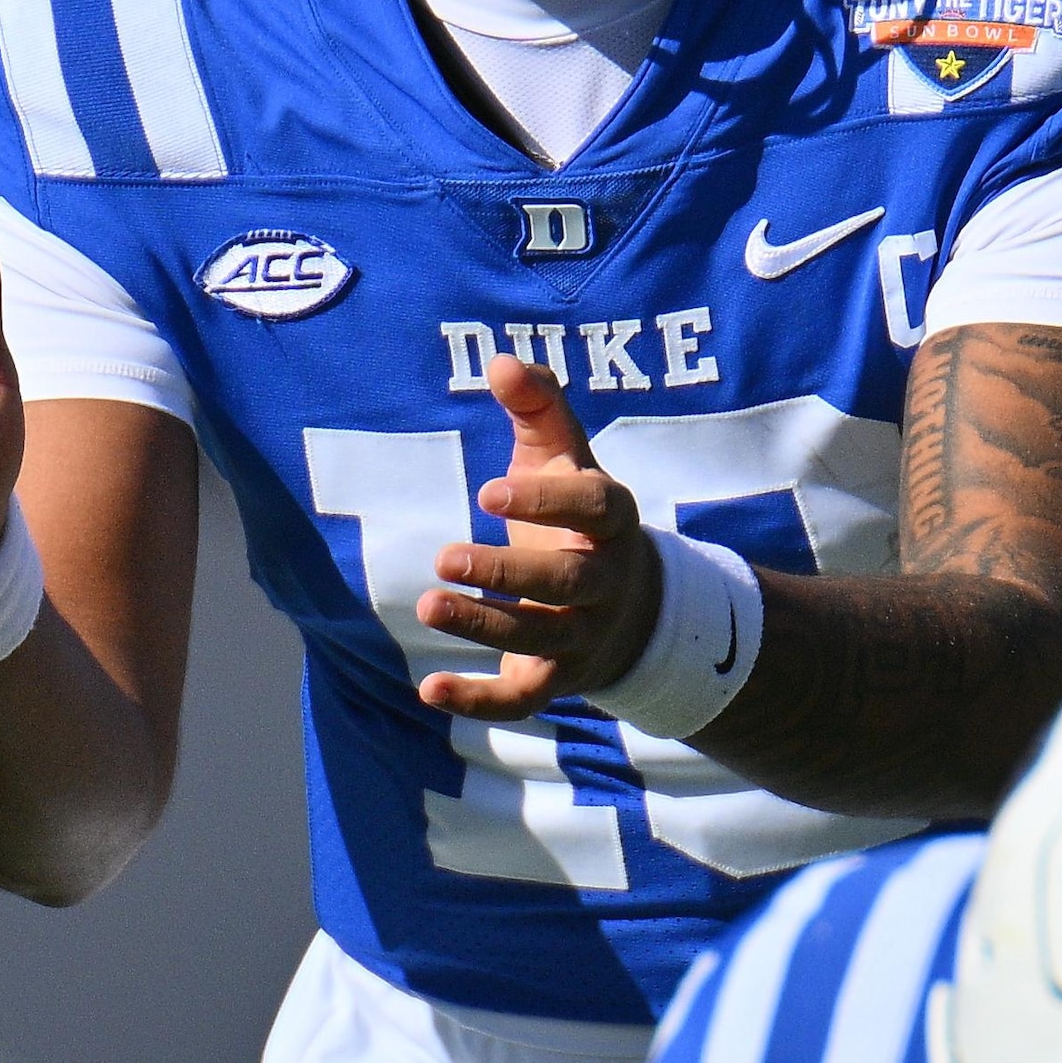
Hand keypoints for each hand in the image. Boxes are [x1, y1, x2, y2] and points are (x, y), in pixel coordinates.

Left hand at [418, 358, 662, 719]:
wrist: (632, 608)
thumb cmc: (579, 516)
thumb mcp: (566, 456)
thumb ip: (538, 407)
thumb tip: (499, 361)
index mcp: (612, 519)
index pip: (594, 508)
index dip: (546, 501)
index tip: (487, 492)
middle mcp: (603, 582)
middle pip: (565, 584)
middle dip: (508, 575)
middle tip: (446, 557)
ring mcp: (583, 635)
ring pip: (540, 640)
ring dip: (484, 627)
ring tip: (429, 605)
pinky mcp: (556, 679)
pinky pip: (522, 700)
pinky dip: (479, 701)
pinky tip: (430, 690)